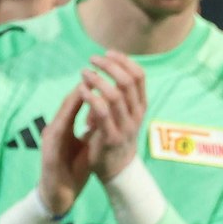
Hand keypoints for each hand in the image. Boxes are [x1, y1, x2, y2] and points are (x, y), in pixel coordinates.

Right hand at [38, 86, 97, 213]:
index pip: (77, 103)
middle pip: (68, 104)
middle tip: (96, 74)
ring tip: (85, 87)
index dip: (91, 89)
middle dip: (82, 88)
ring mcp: (50, 141)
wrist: (57, 196)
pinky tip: (74, 116)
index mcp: (65, 128)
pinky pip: (56, 135)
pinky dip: (64, 122)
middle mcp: (55, 130)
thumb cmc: (72, 169)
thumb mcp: (86, 146)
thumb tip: (108, 113)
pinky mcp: (48, 153)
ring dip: (72, 101)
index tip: (105, 77)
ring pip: (61, 115)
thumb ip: (94, 129)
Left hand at [80, 52, 147, 182]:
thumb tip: (109, 68)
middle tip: (93, 59)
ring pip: (115, 95)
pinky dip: (91, 97)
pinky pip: (102, 112)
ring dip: (98, 79)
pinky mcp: (111, 137)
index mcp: (140, 106)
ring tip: (84, 73)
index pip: (139, 75)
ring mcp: (125, 126)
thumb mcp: (124, 114)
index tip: (108, 53)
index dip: (124, 60)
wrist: (117, 170)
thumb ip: (120, 95)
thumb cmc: (116, 137)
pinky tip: (82, 90)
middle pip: (128, 81)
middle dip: (109, 65)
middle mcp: (136, 115)